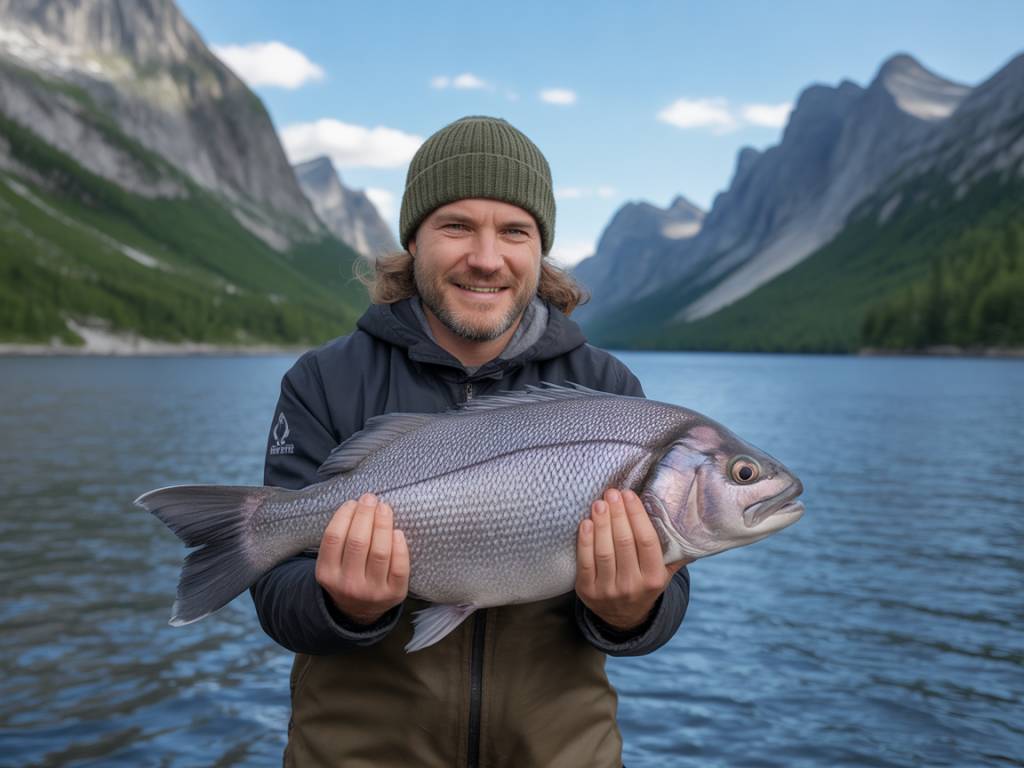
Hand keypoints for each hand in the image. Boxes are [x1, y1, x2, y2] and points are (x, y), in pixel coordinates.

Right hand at [315, 493, 409, 625]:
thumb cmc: (346, 574)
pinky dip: (400, 546)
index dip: (345, 515)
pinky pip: (400, 566)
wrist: (358, 611)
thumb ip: (340, 539)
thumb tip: (359, 505)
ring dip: (383, 524)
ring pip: (380, 552)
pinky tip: (397, 532)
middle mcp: (348, 584)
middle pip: (358, 542)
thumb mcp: (332, 562)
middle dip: (366, 514)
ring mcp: (372, 591)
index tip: (353, 502)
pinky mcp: (394, 594)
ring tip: (384, 508)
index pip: (334, 538)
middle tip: (371, 499)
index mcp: (327, 574)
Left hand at [575, 488, 690, 630]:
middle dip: (618, 514)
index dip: (637, 515)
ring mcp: (609, 590)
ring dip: (601, 524)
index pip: (646, 541)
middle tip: (612, 493)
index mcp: (655, 578)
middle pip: (624, 543)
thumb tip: (693, 520)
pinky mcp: (588, 592)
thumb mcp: (664, 572)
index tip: (629, 495)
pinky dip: (585, 541)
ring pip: (604, 552)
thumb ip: (675, 551)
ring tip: (599, 503)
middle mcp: (633, 585)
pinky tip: (586, 523)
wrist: (624, 617)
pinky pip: (585, 562)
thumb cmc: (645, 582)